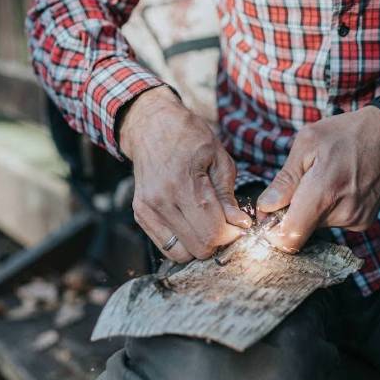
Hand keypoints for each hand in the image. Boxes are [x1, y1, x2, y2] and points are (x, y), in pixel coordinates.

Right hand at [119, 87, 250, 261]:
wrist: (151, 125)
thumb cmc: (189, 137)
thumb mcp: (219, 159)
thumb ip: (228, 196)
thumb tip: (239, 225)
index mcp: (184, 184)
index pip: (212, 233)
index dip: (232, 236)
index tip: (239, 226)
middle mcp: (161, 201)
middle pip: (199, 248)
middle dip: (218, 243)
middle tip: (225, 227)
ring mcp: (147, 210)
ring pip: (181, 253)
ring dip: (199, 245)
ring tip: (207, 226)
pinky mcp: (140, 215)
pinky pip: (166, 246)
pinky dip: (183, 243)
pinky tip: (191, 225)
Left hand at [256, 106, 379, 252]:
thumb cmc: (344, 134)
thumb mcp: (307, 144)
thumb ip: (285, 180)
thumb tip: (266, 207)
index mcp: (323, 193)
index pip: (290, 238)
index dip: (273, 231)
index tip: (270, 214)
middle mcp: (342, 213)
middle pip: (302, 230)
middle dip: (293, 212)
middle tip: (301, 185)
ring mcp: (355, 220)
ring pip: (317, 226)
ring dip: (313, 209)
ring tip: (326, 180)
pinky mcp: (364, 222)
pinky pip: (334, 222)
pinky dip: (330, 209)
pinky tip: (340, 187)